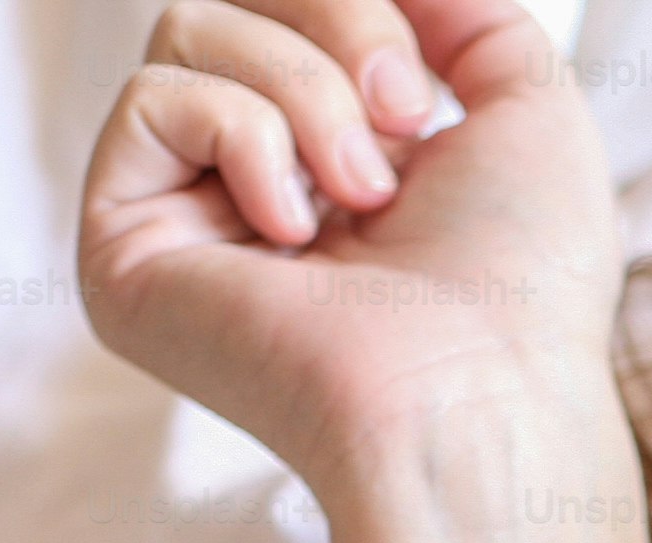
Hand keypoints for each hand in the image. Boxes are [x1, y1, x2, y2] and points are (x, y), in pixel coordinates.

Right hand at [78, 0, 624, 485]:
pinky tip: (297, 234)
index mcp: (338, 150)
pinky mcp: (123, 248)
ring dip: (306, 90)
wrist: (486, 393)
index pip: (294, 4)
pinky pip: (154, 97)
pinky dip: (246, 137)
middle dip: (342, 23)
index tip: (423, 82)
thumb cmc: (525, 279)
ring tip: (366, 195)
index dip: (360, 9)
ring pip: (191, 26)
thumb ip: (461, 9)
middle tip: (407, 117)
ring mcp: (183, 212)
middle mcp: (254, 178)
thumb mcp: (528, 100)